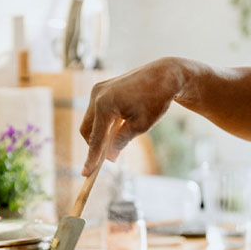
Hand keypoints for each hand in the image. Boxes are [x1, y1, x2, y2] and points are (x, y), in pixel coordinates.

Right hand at [80, 57, 185, 175]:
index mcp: (105, 105)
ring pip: (90, 120)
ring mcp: (98, 90)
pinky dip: (103, 122)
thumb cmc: (155, 100)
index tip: (86, 174)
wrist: (164, 75)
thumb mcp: (141, 126)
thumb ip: (121, 141)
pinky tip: (118, 126)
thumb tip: (109, 158)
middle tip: (106, 158)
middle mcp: (97, 96)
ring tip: (117, 139)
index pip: (95, 139)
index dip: (91, 159)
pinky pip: (96, 111)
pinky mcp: (101, 88)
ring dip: (99, 133)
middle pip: (86, 129)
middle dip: (94, 145)